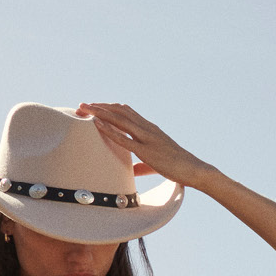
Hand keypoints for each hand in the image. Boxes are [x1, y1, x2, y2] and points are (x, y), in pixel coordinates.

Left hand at [76, 103, 213, 190]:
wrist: (193, 169)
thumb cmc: (177, 166)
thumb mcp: (156, 162)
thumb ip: (142, 164)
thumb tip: (132, 170)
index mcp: (149, 128)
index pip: (125, 111)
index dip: (108, 107)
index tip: (93, 107)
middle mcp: (147, 128)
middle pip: (119, 111)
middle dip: (99, 107)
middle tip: (81, 104)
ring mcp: (147, 137)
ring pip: (120, 119)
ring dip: (100, 112)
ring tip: (85, 109)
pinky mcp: (147, 150)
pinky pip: (124, 138)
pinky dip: (109, 129)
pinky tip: (97, 124)